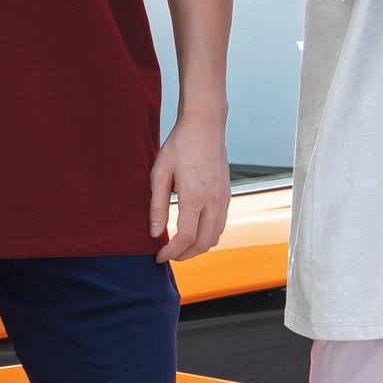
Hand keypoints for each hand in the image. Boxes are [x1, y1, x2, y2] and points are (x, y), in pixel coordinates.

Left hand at [150, 112, 230, 262]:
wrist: (205, 126)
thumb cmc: (179, 147)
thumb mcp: (159, 174)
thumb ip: (157, 206)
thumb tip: (155, 234)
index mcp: (194, 196)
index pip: (185, 237)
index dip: (171, 252)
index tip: (158, 256)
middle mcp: (213, 201)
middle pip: (203, 244)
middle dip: (184, 255)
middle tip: (167, 255)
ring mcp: (224, 199)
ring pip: (215, 237)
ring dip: (197, 248)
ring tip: (179, 246)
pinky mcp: (228, 195)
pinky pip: (220, 225)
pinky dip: (208, 236)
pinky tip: (193, 231)